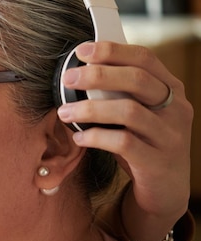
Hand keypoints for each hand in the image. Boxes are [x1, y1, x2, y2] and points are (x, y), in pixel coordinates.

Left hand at [56, 41, 192, 240]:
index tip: (81, 51)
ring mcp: (170, 136)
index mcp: (170, 89)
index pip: (145, 58)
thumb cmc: (143, 144)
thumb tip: (77, 73)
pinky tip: (80, 137)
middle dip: (98, 75)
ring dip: (90, 109)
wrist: (165, 190)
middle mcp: (176, 108)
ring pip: (129, 111)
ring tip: (64, 112)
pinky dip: (96, 137)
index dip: (112, 50)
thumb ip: (119, 94)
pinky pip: (124, 143)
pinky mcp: (158, 162)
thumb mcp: (136, 114)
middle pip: (138, 80)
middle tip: (67, 78)